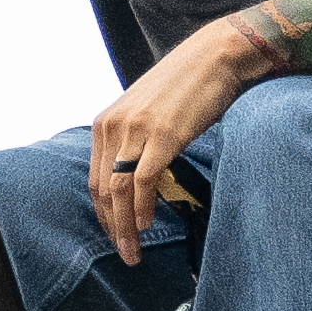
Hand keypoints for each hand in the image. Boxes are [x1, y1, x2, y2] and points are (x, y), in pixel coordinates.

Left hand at [83, 25, 258, 257]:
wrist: (217, 56)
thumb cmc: (188, 86)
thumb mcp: (149, 113)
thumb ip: (135, 141)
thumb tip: (137, 176)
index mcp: (106, 123)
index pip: (94, 180)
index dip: (103, 213)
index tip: (114, 235)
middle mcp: (113, 126)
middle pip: (103, 190)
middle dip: (111, 227)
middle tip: (125, 254)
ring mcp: (137, 130)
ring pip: (120, 190)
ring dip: (125, 226)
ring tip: (133, 252)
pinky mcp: (163, 134)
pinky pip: (143, 180)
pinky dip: (142, 207)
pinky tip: (146, 225)